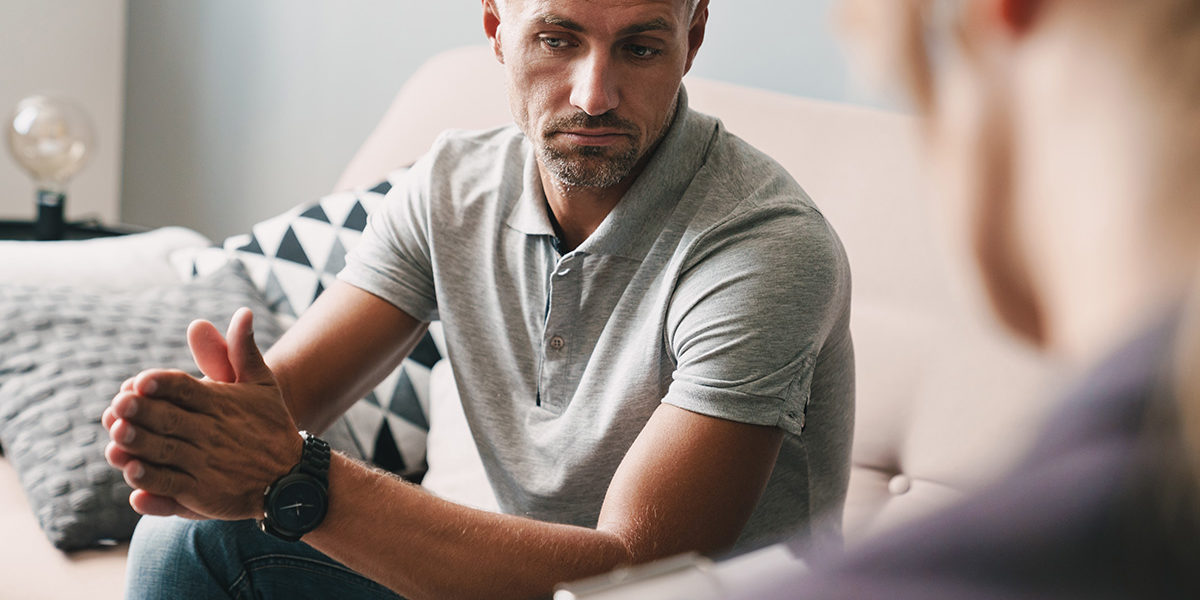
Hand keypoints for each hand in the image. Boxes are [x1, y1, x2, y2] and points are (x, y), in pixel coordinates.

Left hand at [102, 308, 301, 520]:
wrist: (292, 477)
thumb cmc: (270, 424)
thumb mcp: (263, 384)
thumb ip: (243, 350)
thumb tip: (243, 312)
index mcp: (222, 403)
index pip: (186, 389)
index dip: (163, 384)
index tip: (139, 381)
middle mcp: (212, 432)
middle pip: (172, 419)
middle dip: (144, 412)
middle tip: (118, 405)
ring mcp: (206, 464)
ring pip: (166, 452)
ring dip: (140, 444)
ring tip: (117, 435)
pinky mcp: (202, 493)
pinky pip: (172, 485)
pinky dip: (152, 480)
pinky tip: (132, 472)